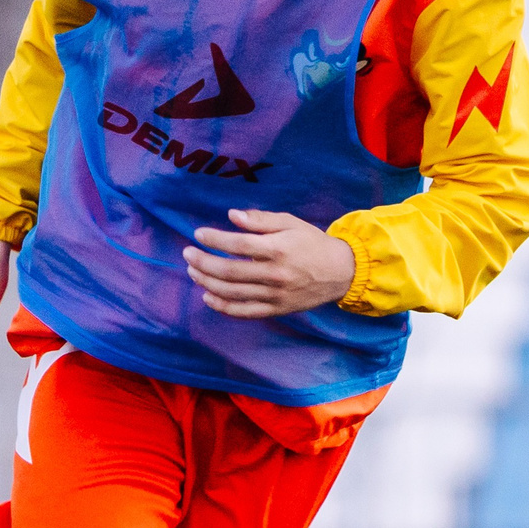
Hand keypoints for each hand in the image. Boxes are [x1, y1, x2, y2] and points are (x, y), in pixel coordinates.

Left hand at [183, 209, 355, 317]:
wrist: (341, 272)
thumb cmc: (312, 243)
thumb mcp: (290, 223)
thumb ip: (260, 220)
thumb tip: (231, 215)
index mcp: (278, 249)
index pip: (238, 245)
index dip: (214, 239)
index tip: (198, 234)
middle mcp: (275, 274)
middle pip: (229, 271)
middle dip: (202, 262)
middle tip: (187, 254)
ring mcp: (275, 295)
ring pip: (232, 293)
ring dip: (206, 282)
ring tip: (192, 271)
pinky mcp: (276, 309)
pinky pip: (244, 312)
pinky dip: (223, 306)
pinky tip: (207, 296)